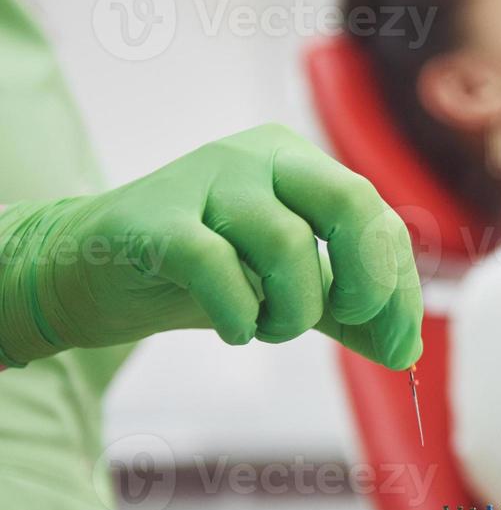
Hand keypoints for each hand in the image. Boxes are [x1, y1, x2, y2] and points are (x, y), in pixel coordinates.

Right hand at [0, 124, 422, 369]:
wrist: (87, 269)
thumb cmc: (201, 271)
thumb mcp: (287, 286)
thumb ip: (347, 313)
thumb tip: (405, 352)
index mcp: (301, 163)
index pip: (379, 218)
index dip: (399, 288)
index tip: (398, 347)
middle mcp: (259, 157)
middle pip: (351, 201)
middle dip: (366, 279)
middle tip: (342, 319)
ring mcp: (204, 180)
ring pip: (287, 242)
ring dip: (291, 310)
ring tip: (267, 327)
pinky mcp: (155, 220)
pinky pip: (217, 265)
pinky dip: (238, 313)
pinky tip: (234, 329)